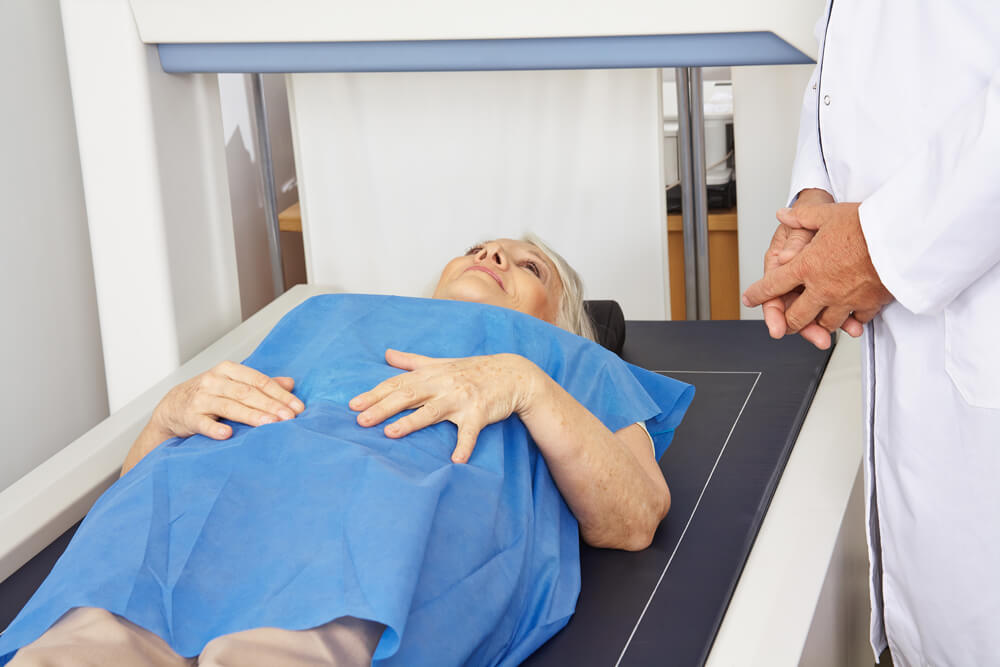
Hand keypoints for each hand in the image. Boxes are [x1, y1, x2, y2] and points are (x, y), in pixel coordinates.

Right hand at [150, 361, 303, 440]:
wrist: (172, 406)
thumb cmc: (209, 394)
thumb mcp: (234, 384)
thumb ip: (261, 384)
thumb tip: (290, 383)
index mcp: (229, 371)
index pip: (259, 381)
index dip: (280, 394)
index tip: (298, 408)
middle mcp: (214, 381)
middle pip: (247, 393)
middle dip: (271, 406)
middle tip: (289, 418)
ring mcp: (201, 398)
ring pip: (229, 406)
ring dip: (251, 416)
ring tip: (270, 424)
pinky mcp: (189, 416)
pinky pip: (203, 423)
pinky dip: (215, 428)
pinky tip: (228, 434)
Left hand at [349, 349, 538, 463]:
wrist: (512, 373)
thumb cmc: (473, 369)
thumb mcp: (441, 362)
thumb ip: (412, 361)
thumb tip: (387, 354)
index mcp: (431, 374)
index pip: (397, 384)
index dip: (375, 394)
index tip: (353, 405)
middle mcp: (443, 384)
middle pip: (408, 396)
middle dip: (383, 408)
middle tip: (360, 421)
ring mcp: (461, 399)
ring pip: (432, 411)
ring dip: (412, 423)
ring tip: (390, 434)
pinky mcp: (480, 413)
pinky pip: (470, 431)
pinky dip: (464, 445)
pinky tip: (456, 460)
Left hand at [743, 202, 892, 346]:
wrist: (903, 237)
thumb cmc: (867, 224)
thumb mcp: (829, 214)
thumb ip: (803, 217)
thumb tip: (784, 214)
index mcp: (807, 266)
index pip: (773, 285)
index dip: (758, 294)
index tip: (750, 299)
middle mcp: (822, 288)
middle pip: (796, 317)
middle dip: (787, 321)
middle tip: (783, 324)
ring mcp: (844, 300)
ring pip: (825, 324)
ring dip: (818, 324)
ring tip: (817, 322)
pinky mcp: (868, 305)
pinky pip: (855, 321)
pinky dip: (851, 321)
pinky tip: (850, 318)